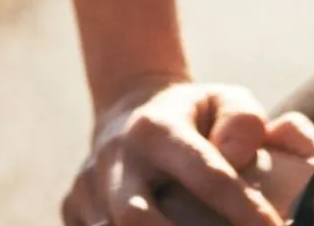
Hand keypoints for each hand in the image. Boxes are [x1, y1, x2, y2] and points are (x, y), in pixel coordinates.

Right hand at [63, 75, 313, 225]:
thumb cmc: (192, 114)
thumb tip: (238, 157)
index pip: (204, 174)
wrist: (127, 112)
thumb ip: (243, 120)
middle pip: (138, 220)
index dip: (241, 207)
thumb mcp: (222, 99)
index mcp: (157, 127)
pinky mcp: (71, 211)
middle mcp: (116, 160)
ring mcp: (86, 190)